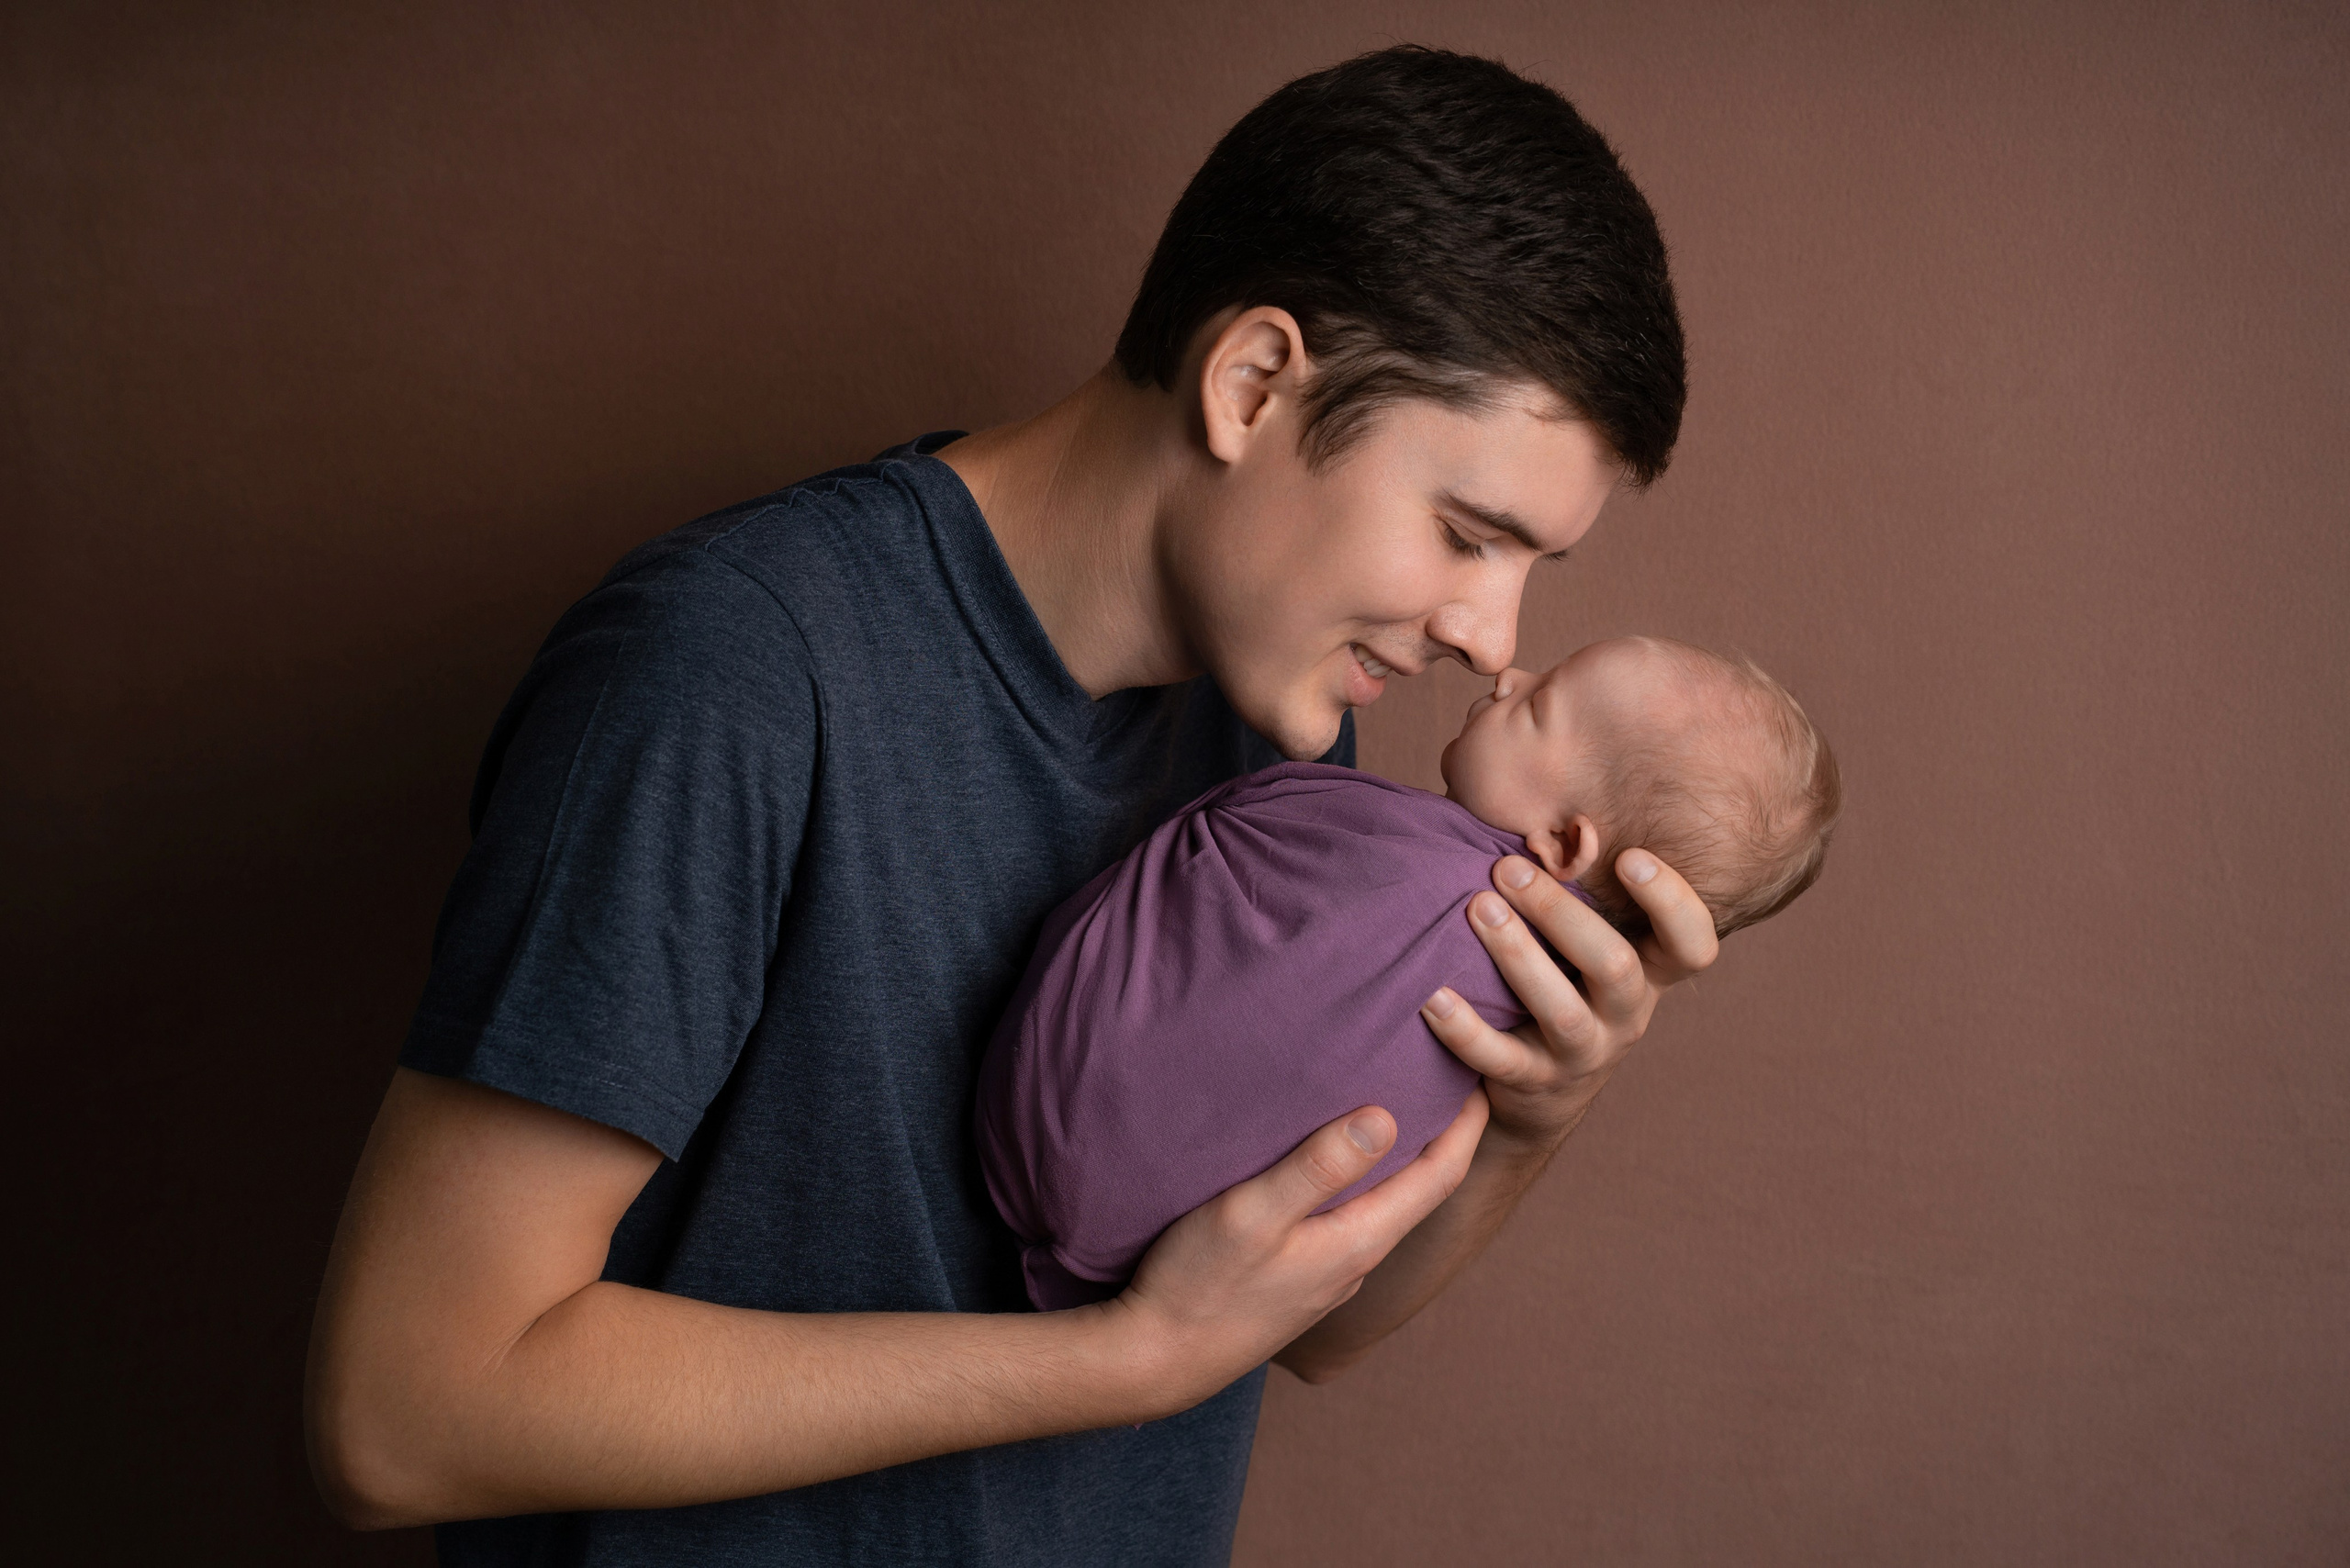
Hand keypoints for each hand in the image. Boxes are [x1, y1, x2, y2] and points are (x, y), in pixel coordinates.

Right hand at [1107, 1090, 1488, 1411]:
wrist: (1154, 1361)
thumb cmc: (1198, 1284)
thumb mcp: (1252, 1213)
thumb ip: (1317, 1167)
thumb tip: (1385, 1117)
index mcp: (1357, 1240)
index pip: (1438, 1176)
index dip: (1466, 1125)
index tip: (1479, 1075)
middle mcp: (1355, 1262)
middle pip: (1419, 1191)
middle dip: (1439, 1136)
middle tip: (1445, 1080)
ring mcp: (1328, 1278)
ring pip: (1382, 1207)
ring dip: (1397, 1161)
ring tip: (1394, 1109)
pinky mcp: (1298, 1283)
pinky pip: (1348, 1222)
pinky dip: (1358, 1184)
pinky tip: (1333, 1168)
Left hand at [1419, 848, 1717, 1161]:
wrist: (1541, 1091)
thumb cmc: (1557, 979)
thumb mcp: (1580, 941)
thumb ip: (1570, 882)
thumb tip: (1518, 788)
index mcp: (1647, 971)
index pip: (1690, 942)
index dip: (1672, 902)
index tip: (1630, 856)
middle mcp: (1626, 1013)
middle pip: (1616, 966)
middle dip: (1561, 913)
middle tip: (1508, 867)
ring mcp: (1584, 1053)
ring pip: (1563, 1013)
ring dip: (1518, 957)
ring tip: (1477, 909)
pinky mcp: (1533, 1082)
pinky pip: (1500, 1059)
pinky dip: (1464, 1029)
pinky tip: (1432, 997)